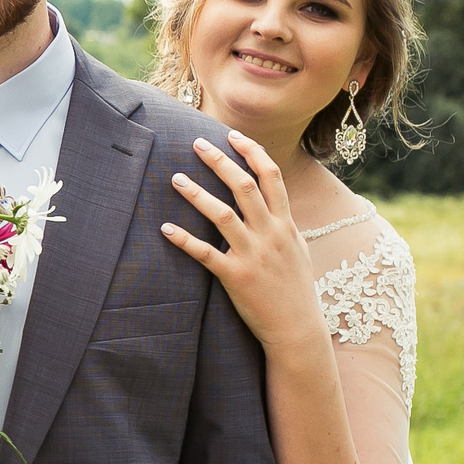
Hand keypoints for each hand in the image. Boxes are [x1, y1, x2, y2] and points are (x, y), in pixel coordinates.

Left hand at [160, 132, 328, 355]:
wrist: (298, 328)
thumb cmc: (296, 290)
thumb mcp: (297, 250)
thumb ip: (283, 224)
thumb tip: (274, 203)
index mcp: (286, 224)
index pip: (271, 177)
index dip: (251, 152)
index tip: (232, 135)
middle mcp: (270, 234)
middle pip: (243, 186)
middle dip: (219, 161)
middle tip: (195, 144)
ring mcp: (253, 255)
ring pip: (222, 214)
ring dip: (197, 193)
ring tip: (176, 178)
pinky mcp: (235, 277)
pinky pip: (205, 254)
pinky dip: (184, 240)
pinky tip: (166, 228)